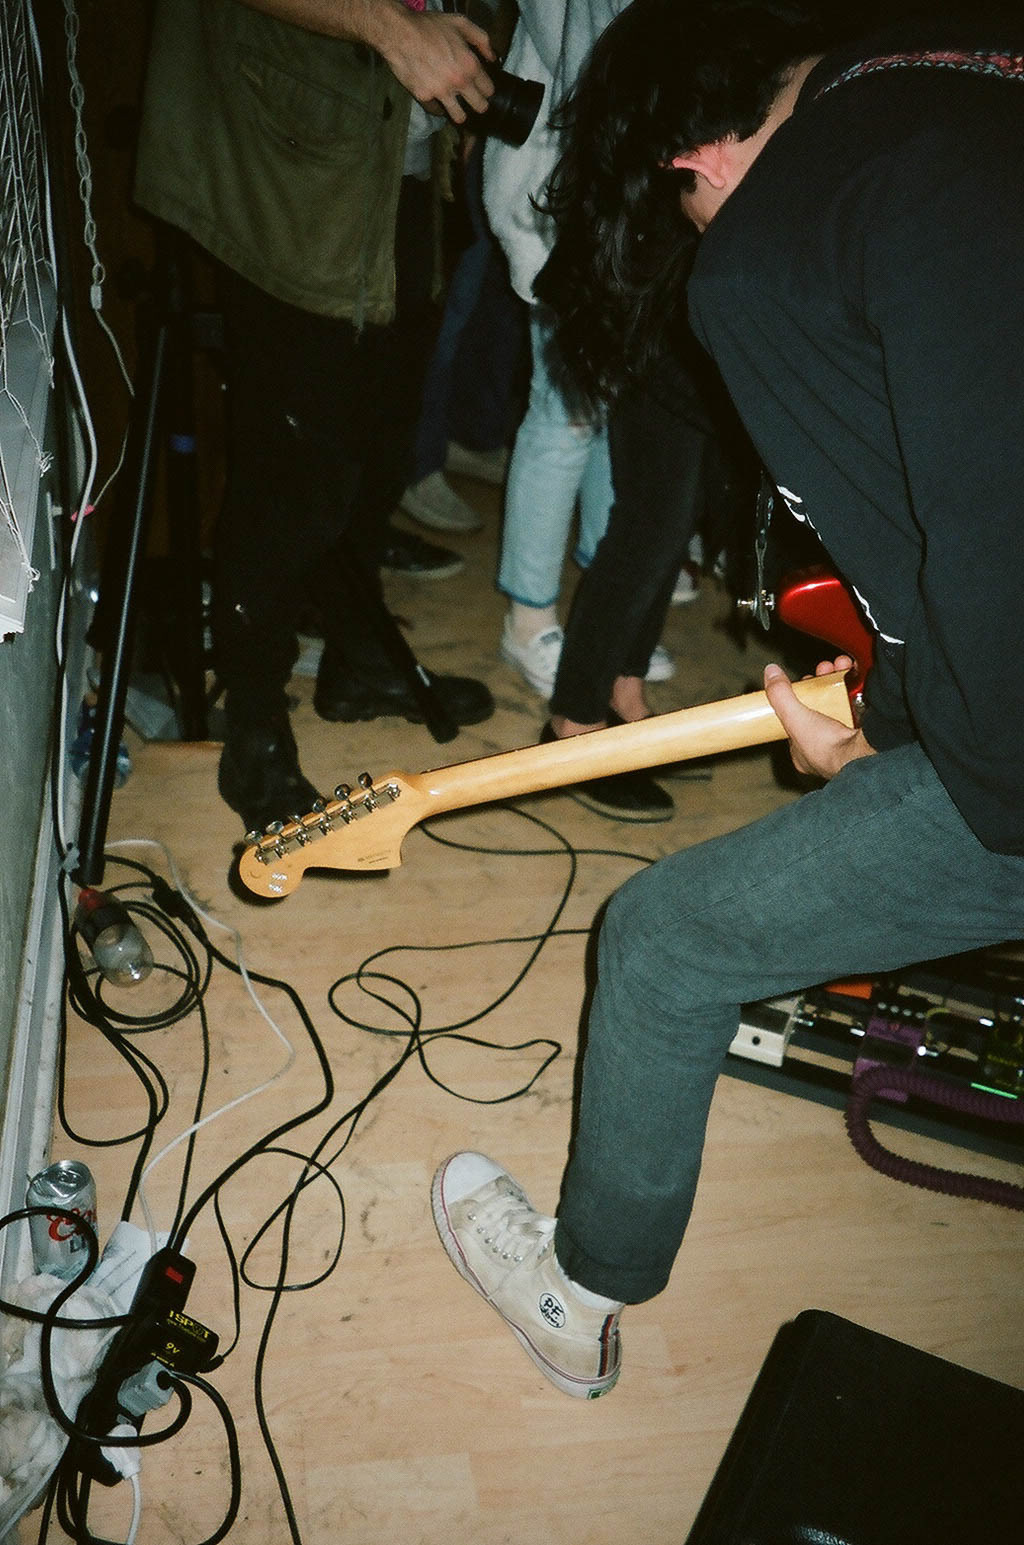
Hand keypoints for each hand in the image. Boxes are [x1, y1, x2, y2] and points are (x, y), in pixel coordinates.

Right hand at [381, 11, 494, 121]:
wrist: (399, 32)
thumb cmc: (430, 25)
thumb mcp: (460, 22)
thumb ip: (481, 39)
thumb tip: (492, 58)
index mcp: (470, 65)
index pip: (489, 90)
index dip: (486, 88)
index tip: (480, 87)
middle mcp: (459, 83)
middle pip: (479, 107)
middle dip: (478, 104)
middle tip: (471, 99)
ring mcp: (441, 93)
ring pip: (459, 117)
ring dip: (460, 113)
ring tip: (456, 107)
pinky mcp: (424, 97)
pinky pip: (436, 110)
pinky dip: (437, 107)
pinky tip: (437, 100)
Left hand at [764, 657, 873, 779]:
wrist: (861, 753)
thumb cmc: (826, 747)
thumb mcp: (793, 717)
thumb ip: (779, 695)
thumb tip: (771, 673)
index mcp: (804, 752)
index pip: (795, 721)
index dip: (797, 698)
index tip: (804, 682)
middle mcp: (826, 749)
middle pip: (820, 708)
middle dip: (822, 684)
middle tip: (824, 670)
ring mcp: (847, 740)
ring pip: (841, 703)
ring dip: (840, 680)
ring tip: (840, 666)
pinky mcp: (865, 730)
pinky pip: (860, 704)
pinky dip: (858, 688)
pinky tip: (854, 674)